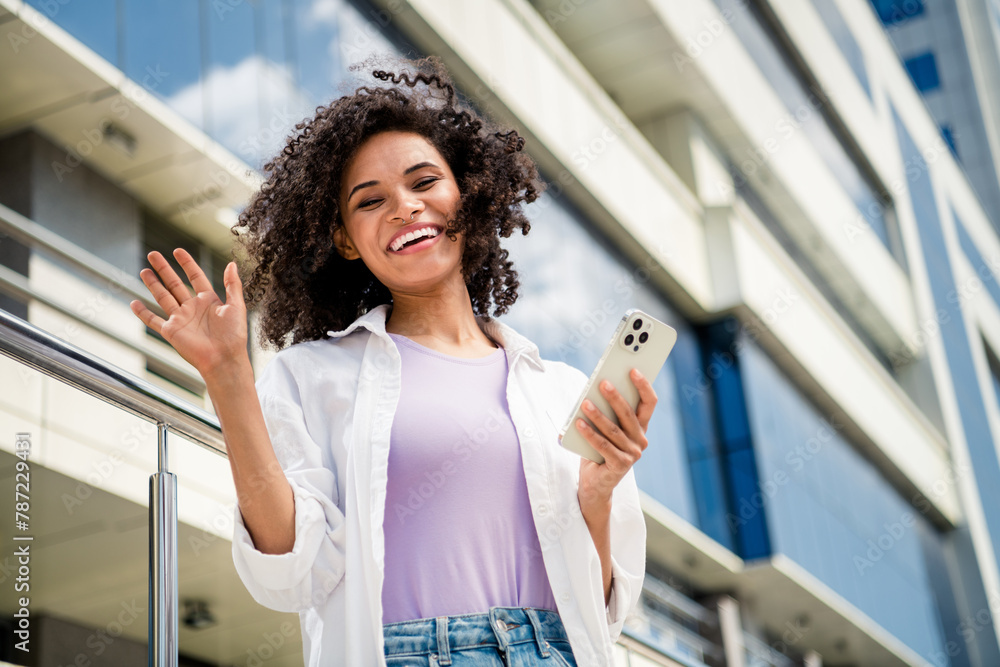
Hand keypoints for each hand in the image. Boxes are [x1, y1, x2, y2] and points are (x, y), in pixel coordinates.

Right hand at [129, 248, 247, 377]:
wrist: (224, 359)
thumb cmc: (234, 335)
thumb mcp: (237, 306)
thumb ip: (232, 285)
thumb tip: (232, 263)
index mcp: (209, 301)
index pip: (195, 277)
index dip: (187, 264)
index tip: (177, 251)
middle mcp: (193, 308)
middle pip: (175, 284)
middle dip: (164, 269)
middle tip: (153, 254)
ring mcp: (181, 319)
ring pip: (163, 297)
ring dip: (153, 284)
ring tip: (144, 271)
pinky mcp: (171, 332)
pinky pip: (153, 321)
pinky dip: (143, 313)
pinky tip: (134, 303)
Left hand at [576, 369, 656, 508]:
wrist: (595, 484)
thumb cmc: (599, 450)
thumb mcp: (605, 428)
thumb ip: (606, 412)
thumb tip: (594, 391)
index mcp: (640, 427)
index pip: (649, 403)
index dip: (644, 386)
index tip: (633, 370)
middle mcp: (640, 440)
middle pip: (629, 414)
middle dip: (616, 398)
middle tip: (603, 384)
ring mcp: (632, 454)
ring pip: (614, 430)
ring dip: (598, 415)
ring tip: (585, 403)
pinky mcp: (620, 465)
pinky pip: (603, 446)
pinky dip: (590, 434)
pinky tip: (579, 423)